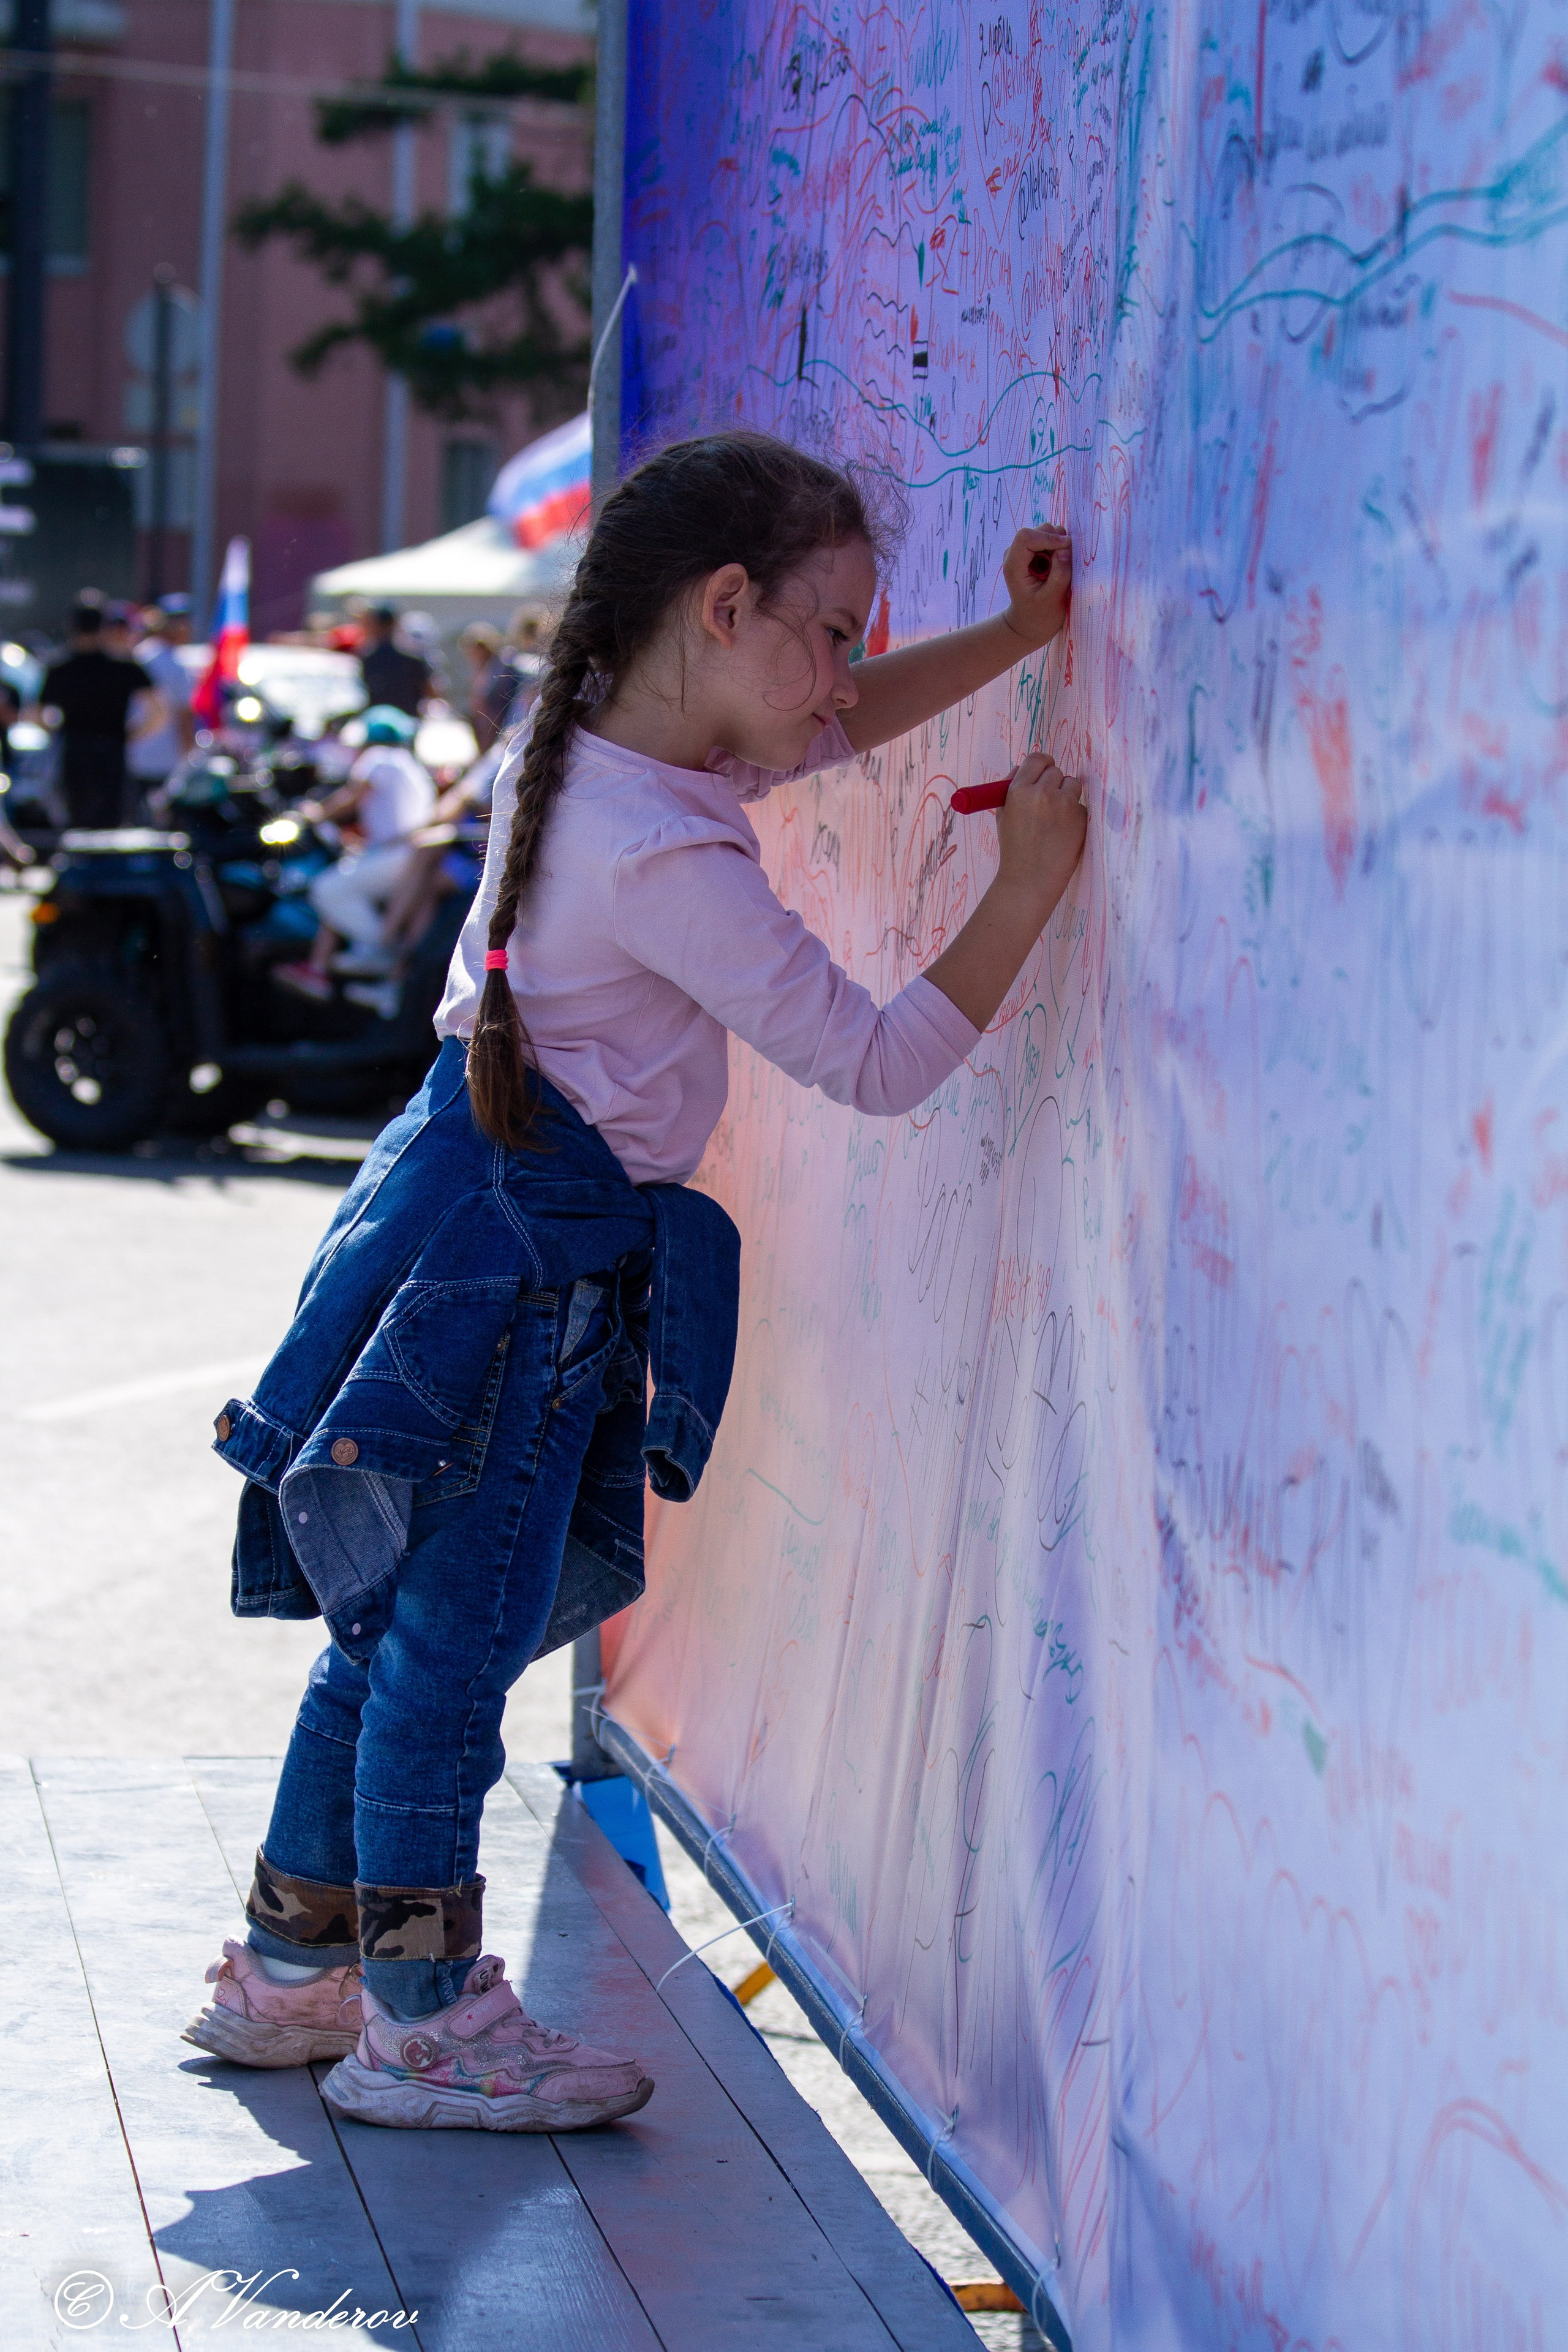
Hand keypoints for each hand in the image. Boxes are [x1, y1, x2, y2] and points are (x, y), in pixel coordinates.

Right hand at [994, 750, 1086, 906]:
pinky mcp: (1080, 817)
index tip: (1044, 772)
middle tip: (1047, 802)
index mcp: (1019, 790)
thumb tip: (1023, 768)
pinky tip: (1063, 832)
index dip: (1042, 764)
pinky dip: (1074, 815)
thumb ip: (1012, 788)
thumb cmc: (1014, 848)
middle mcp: (1043, 793)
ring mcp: (1064, 805)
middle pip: (1056, 771)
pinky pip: (1080, 805)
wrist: (1030, 879)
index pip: (1037, 759)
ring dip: (1066, 795)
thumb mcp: (1003, 815)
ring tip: (1055, 819)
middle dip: (1053, 783)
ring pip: (1072, 784)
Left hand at [999, 526, 1071, 651]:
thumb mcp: (1052, 599)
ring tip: (1060, 567)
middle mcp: (1016, 554)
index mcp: (1014, 566)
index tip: (1066, 549)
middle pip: (1038, 530)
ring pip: (1046, 531)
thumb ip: (1059, 575)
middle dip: (1056, 541)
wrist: (1030, 622)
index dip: (1048, 538)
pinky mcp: (1034, 551)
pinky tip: (1058, 565)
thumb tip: (1065, 550)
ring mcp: (1024, 551)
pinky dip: (1059, 547)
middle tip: (1065, 563)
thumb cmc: (1039, 615)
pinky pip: (1050, 538)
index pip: (1026, 537)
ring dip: (1059, 544)